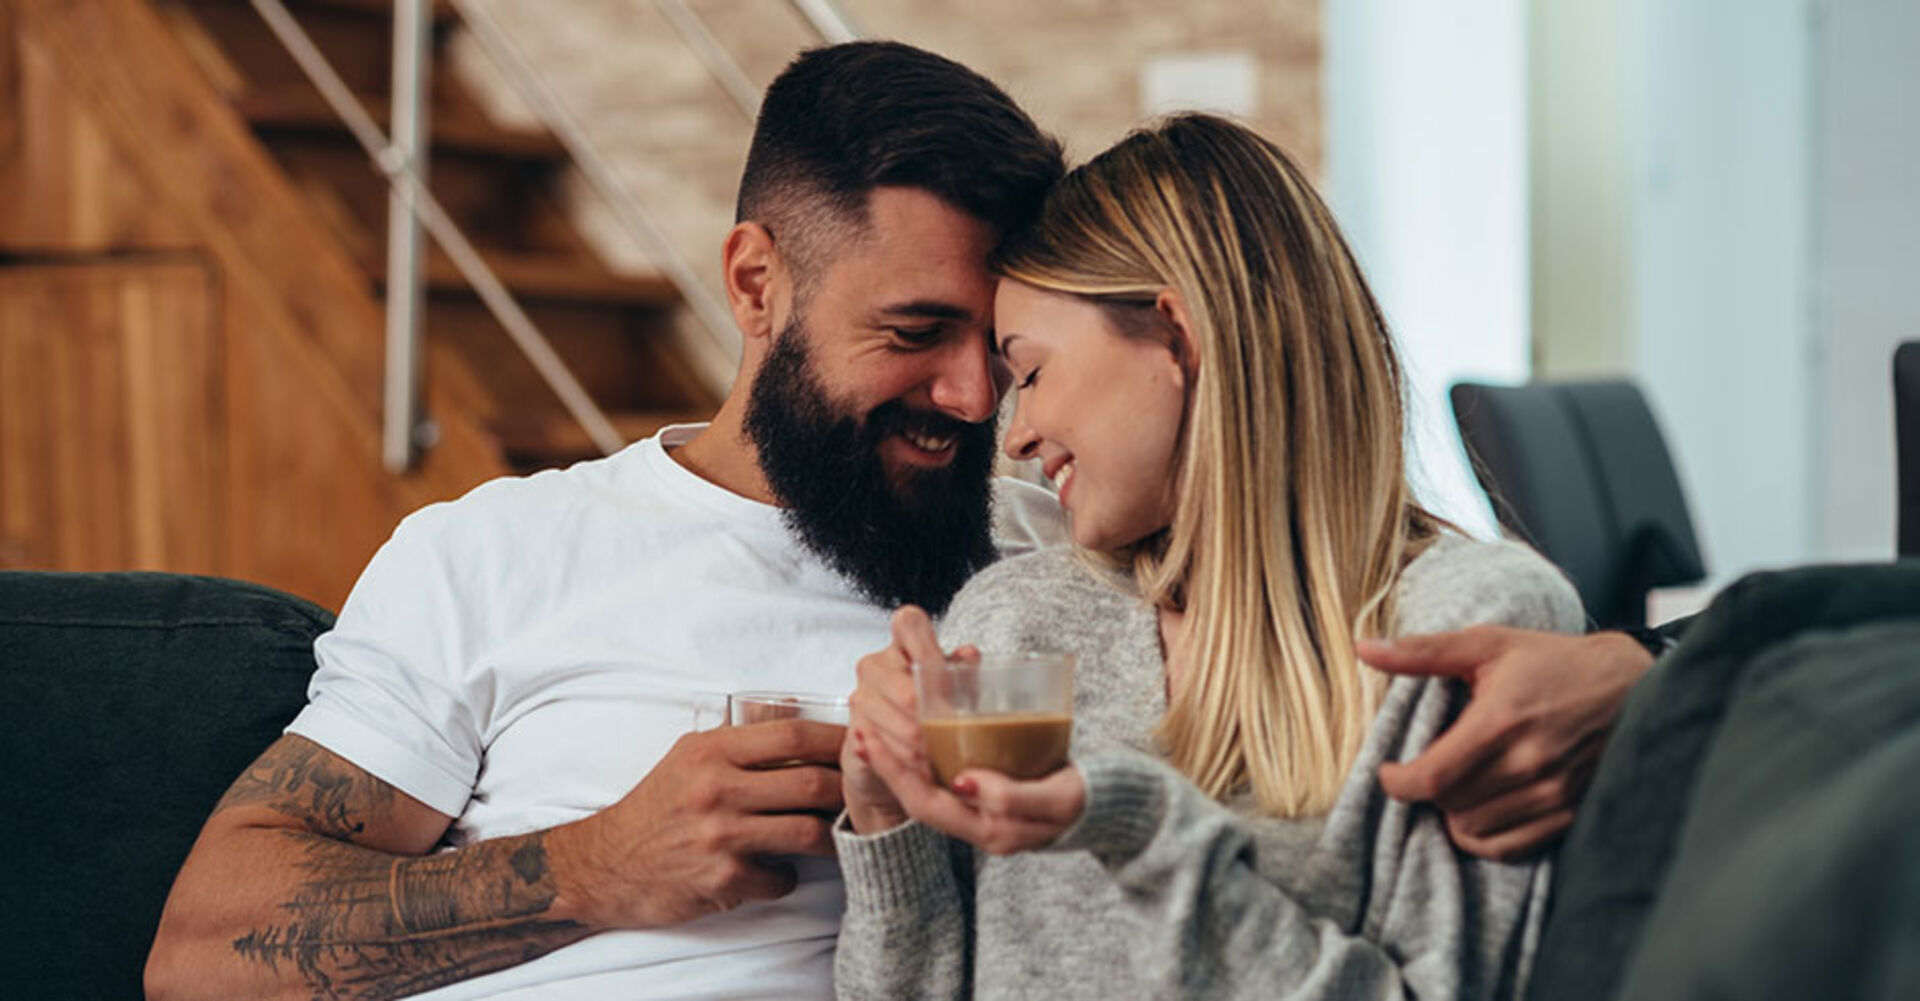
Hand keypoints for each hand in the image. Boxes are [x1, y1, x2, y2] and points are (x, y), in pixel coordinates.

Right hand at [547, 718, 844, 928]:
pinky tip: (776, 871)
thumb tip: (798, 719)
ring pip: (808, 834)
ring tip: (831, 835)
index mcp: (713, 751)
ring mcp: (721, 836)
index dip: (836, 741)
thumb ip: (738, 740)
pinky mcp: (721, 879)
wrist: (608, 863)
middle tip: (859, 798)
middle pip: (812, 785)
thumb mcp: (688, 756)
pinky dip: (786, 877)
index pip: (793, 736)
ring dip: (828, 838)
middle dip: (845, 793)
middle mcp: (717, 790)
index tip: (858, 747)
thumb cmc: (657, 805)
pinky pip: (781, 879)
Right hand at [843, 606, 943, 834]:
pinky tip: (921, 768)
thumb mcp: (953, 692)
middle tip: (954, 738)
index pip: (909, 623)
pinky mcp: (853, 731)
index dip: (925, 644)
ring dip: (922, 747)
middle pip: (909, 690)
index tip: (941, 670)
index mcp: (902, 646)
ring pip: (897, 723)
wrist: (893, 758)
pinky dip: (906, 762)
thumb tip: (968, 654)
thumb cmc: (927, 715)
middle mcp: (875, 666)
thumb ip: (964, 673)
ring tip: (941, 759)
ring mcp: (860, 697)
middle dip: (934, 722)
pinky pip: (882, 747)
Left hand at [856, 732, 1085, 855]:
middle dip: (887, 766)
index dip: (893, 773)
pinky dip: (929, 760)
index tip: (867, 738)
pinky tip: (920, 737)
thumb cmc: (1094, 798)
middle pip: (921, 799)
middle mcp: (984, 829)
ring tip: (878, 730)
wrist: (1123, 808)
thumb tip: (964, 782)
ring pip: (934, 791)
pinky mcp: (998, 798)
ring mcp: (990, 816)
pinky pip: (951, 783)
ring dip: (903, 762)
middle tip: (859, 729)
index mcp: (992, 833)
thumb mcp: (1057, 798)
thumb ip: (1011, 795)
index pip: (926, 803)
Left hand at [1360, 626, 1652, 860]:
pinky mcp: (1570, 815)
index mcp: (1501, 721)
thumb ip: (1423, 652)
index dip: (1397, 782)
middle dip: (1427, 788)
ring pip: (1472, 831)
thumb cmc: (1552, 661)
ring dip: (1452, 811)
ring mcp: (1553, 796)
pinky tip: (1481, 805)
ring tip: (1458, 781)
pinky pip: (1506, 849)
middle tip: (1430, 764)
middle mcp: (1529, 765)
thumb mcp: (1488, 644)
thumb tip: (1363, 649)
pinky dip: (1482, 835)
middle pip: (1447, 805)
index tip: (1389, 770)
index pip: (1431, 779)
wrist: (1634, 686)